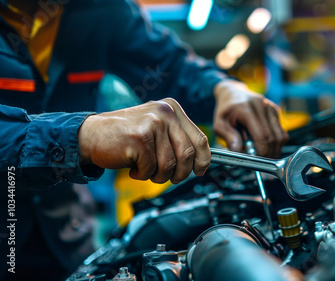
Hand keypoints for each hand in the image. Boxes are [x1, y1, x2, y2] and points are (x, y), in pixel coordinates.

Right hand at [78, 98, 209, 183]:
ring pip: (170, 165)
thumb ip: (178, 140)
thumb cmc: (126, 137)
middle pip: (187, 154)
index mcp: (172, 109)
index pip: (200, 138)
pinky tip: (133, 167)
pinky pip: (151, 169)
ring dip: (158, 176)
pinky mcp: (139, 139)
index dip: (203, 159)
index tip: (199, 170)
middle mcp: (164, 113)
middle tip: (170, 177)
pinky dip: (142, 175)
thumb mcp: (157, 130)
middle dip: (180, 173)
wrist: (91, 135)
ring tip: (146, 170)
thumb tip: (202, 162)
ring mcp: (151, 124)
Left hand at [213, 80, 288, 157]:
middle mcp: (261, 106)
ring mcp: (270, 108)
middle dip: (268, 153)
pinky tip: (265, 143)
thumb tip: (238, 151)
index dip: (262, 151)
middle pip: (273, 137)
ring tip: (262, 153)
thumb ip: (228, 137)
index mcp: (246, 109)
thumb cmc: (225, 111)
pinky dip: (275, 142)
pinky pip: (281, 132)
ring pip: (281, 136)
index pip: (262, 135)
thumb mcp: (219, 124)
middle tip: (259, 160)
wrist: (232, 93)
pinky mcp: (275, 111)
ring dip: (274, 149)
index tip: (255, 160)